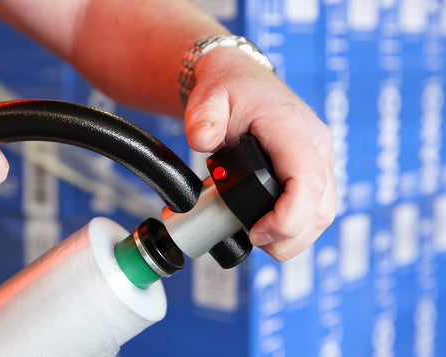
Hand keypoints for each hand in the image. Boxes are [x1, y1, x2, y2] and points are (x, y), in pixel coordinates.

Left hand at [183, 48, 335, 261]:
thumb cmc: (229, 87)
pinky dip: (297, 225)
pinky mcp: (316, 167)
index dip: (288, 218)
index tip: (257, 232)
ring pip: (324, 212)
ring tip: (259, 235)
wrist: (243, 78)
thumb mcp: (208, 97)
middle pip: (321, 207)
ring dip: (294, 236)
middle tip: (253, 239)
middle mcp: (315, 143)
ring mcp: (320, 156)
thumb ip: (202, 118)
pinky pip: (317, 205)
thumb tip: (202, 141)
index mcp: (291, 126)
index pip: (307, 180)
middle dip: (289, 237)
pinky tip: (271, 226)